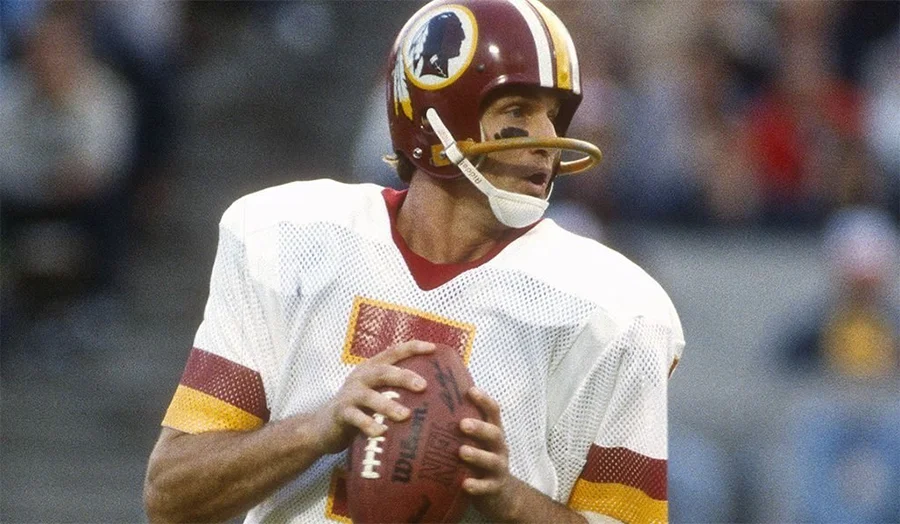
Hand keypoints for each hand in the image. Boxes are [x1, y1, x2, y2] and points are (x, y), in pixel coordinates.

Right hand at [312, 340, 434, 454]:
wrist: (323, 427)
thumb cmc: (360, 409)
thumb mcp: (376, 393)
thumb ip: (396, 390)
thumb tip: (436, 396)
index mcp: (372, 368)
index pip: (393, 352)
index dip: (412, 347)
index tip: (433, 348)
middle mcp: (361, 377)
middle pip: (383, 372)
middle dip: (403, 376)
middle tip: (423, 386)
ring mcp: (350, 395)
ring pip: (370, 397)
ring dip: (388, 405)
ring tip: (406, 415)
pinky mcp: (341, 413)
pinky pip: (356, 418)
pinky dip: (369, 425)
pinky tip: (381, 433)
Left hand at [458, 387, 513, 507]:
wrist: (499, 493)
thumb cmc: (479, 459)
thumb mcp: (476, 440)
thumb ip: (462, 424)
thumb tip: (431, 402)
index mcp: (493, 431)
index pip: (493, 411)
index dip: (484, 400)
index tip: (470, 390)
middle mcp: (499, 447)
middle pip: (494, 433)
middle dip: (480, 428)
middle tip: (463, 424)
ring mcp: (499, 467)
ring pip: (492, 460)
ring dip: (477, 455)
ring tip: (462, 451)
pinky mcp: (494, 487)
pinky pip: (486, 487)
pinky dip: (477, 486)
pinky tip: (465, 484)